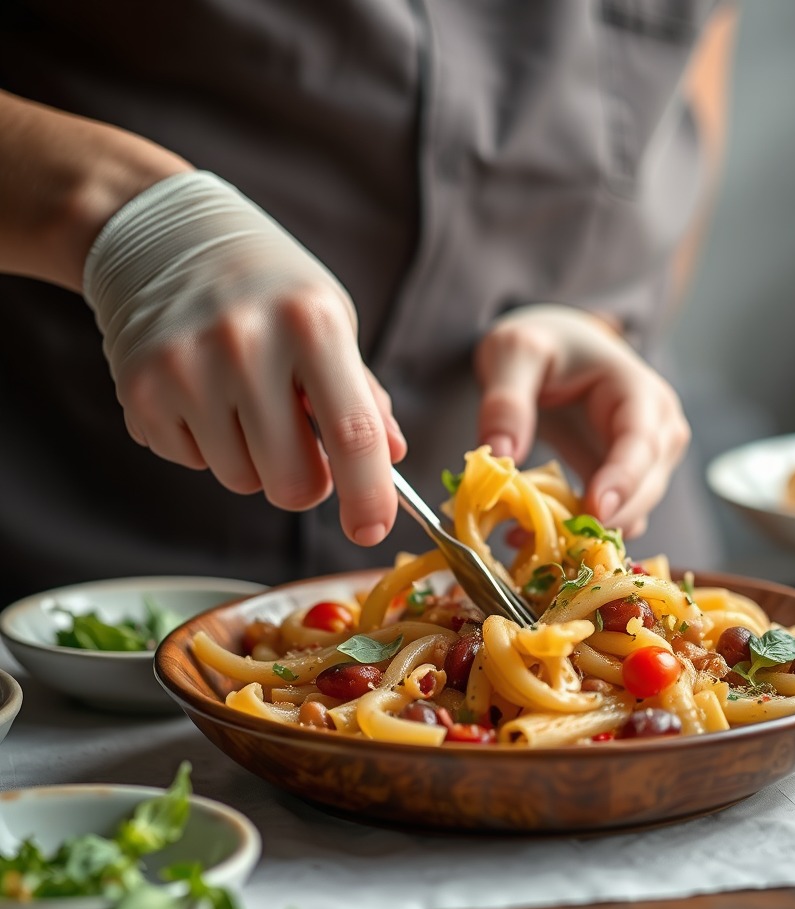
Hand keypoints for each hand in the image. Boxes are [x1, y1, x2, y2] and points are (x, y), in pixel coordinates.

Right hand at [84, 172, 404, 544]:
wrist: (158, 232)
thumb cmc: (265, 282)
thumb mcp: (330, 318)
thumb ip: (362, 394)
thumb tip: (391, 457)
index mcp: (311, 324)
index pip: (353, 436)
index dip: (368, 496)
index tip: (371, 529)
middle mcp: (247, 346)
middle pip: (293, 482)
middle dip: (306, 481)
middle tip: (302, 446)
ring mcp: (186, 371)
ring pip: (241, 480)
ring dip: (253, 458)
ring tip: (242, 398)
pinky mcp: (141, 392)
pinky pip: (193, 463)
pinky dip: (206, 443)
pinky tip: (201, 392)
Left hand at [473, 304, 689, 536]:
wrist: (554, 349)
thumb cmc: (542, 343)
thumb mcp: (514, 352)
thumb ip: (506, 400)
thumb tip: (500, 457)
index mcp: (638, 391)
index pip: (642, 441)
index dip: (623, 479)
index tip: (595, 511)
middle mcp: (657, 430)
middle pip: (645, 487)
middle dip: (601, 517)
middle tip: (544, 536)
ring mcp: (646, 462)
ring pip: (633, 513)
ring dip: (586, 532)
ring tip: (525, 536)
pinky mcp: (625, 485)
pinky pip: (612, 520)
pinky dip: (579, 534)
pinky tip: (532, 535)